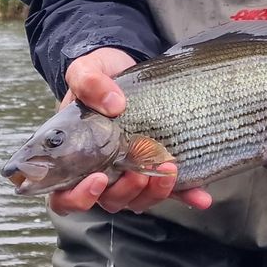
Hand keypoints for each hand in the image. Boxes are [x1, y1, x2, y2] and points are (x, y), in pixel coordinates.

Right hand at [49, 47, 212, 215]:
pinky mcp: (155, 165)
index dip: (79, 198)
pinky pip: (171, 189)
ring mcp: (130, 171)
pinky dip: (186, 195)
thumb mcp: (86, 70)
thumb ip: (89, 83)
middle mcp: (101, 171)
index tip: (98, 179)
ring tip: (169, 169)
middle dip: (127, 191)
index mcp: (74, 157)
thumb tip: (115, 105)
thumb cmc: (97, 74)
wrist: (122, 66)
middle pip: (109, 200)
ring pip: (139, 199)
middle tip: (140, 172)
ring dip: (155, 192)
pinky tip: (201, 197)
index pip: (65, 195)